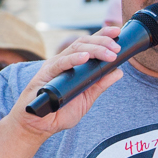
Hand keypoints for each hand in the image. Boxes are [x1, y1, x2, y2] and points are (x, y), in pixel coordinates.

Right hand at [8, 28, 125, 138]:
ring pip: (75, 49)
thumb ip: (100, 84)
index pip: (89, 44)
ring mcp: (54, 66)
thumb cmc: (60, 112)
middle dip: (103, 42)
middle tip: (117, 48)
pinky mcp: (45, 74)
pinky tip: (85, 58)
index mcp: (73, 64)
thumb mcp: (87, 98)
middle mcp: (64, 61)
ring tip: (109, 54)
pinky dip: (74, 59)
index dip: (102, 36)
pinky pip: (60, 63)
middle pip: (84, 43)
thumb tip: (118, 71)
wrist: (39, 126)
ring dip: (95, 49)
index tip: (118, 31)